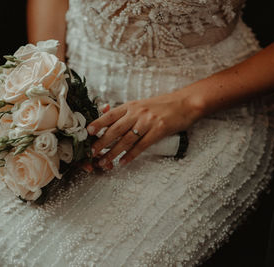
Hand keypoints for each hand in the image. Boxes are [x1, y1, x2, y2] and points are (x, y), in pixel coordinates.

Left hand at [86, 91, 202, 168]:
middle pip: (115, 129)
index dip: (98, 123)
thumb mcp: (142, 104)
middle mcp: (137, 112)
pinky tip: (123, 162)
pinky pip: (141, 145)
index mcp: (131, 105)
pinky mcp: (158, 130)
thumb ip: (127, 112)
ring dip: (114, 152)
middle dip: (102, 142)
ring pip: (126, 139)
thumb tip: (108, 117)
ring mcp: (148, 121)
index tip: (88, 132)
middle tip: (92, 152)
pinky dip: (131, 155)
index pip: (110, 114)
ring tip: (105, 162)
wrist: (185, 103)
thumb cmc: (163, 105)